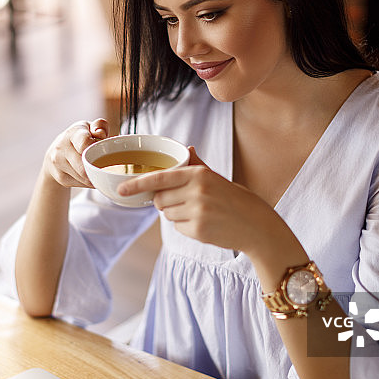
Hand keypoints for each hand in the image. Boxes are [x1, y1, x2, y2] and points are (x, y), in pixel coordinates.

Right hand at [43, 119, 108, 187]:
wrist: (55, 153)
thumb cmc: (79, 139)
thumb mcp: (90, 128)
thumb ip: (99, 125)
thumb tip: (100, 134)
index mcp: (73, 133)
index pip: (84, 142)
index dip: (95, 149)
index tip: (103, 151)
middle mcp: (62, 148)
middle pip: (84, 167)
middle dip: (98, 169)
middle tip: (108, 168)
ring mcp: (59, 164)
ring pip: (84, 178)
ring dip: (96, 177)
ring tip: (101, 171)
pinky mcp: (60, 178)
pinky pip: (81, 184)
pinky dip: (90, 182)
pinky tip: (91, 176)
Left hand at [117, 147, 272, 251]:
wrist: (257, 226)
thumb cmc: (236, 200)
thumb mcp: (218, 178)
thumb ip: (197, 165)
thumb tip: (186, 148)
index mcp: (198, 174)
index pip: (159, 178)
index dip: (137, 185)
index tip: (121, 191)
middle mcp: (196, 191)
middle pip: (159, 199)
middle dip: (165, 202)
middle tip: (186, 202)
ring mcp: (197, 211)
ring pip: (167, 214)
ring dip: (176, 214)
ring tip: (199, 213)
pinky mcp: (198, 230)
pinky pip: (177, 228)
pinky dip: (185, 227)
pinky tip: (204, 224)